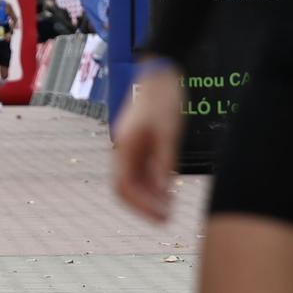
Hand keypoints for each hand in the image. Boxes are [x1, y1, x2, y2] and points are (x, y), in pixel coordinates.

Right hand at [113, 67, 182, 222]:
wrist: (161, 73)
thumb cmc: (165, 100)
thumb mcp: (169, 133)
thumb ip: (164, 163)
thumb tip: (163, 192)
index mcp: (125, 146)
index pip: (125, 186)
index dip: (142, 206)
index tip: (161, 218)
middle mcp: (122, 149)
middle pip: (125, 187)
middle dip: (143, 206)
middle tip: (166, 219)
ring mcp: (129, 146)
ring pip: (133, 180)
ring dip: (148, 196)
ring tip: (170, 208)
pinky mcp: (138, 142)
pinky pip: (140, 169)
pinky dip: (152, 183)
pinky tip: (169, 190)